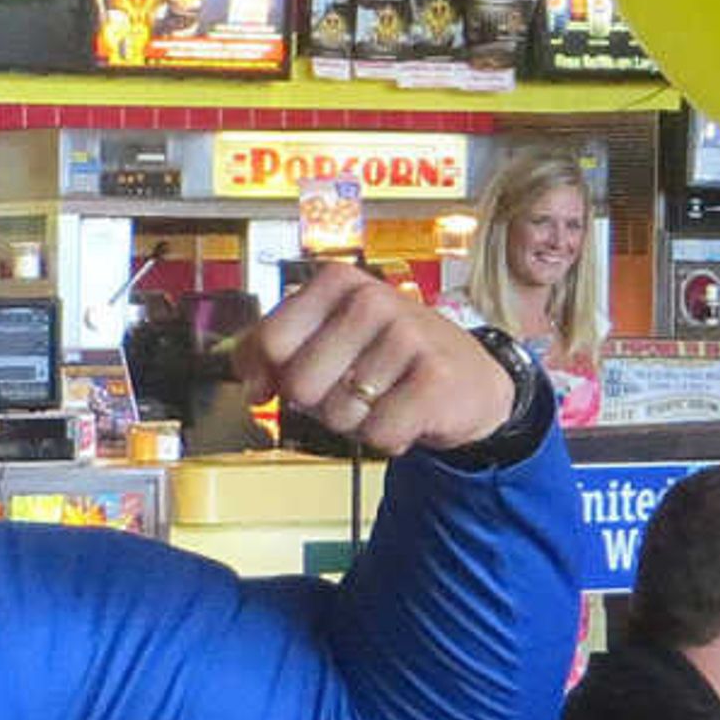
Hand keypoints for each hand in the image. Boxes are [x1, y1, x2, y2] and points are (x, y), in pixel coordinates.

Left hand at [230, 263, 514, 455]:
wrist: (467, 379)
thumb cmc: (387, 358)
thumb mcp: (329, 337)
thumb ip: (275, 352)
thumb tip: (252, 389)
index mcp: (337, 282)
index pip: (270, 341)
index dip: (267, 375)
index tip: (278, 382)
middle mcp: (371, 299)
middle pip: (300, 386)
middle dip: (319, 403)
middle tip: (351, 389)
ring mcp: (407, 334)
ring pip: (339, 414)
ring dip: (358, 422)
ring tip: (385, 397)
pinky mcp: (436, 376)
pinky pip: (379, 433)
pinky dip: (389, 437)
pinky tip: (407, 412)